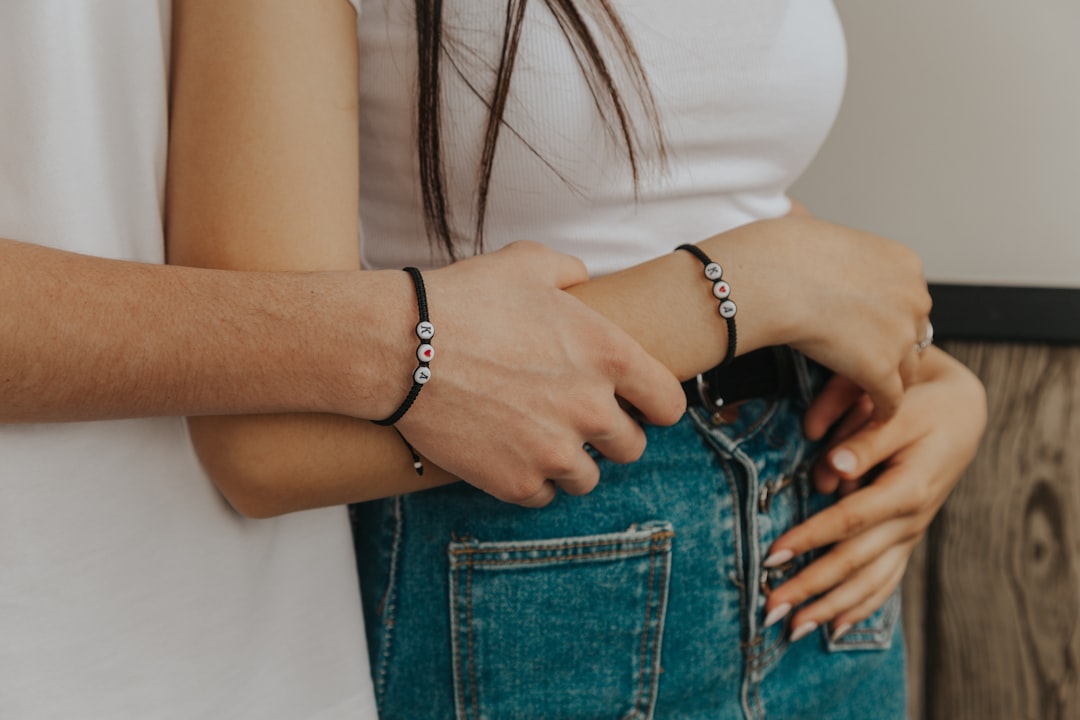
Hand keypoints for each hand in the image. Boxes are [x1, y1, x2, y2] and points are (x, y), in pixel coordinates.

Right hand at [396, 241, 686, 507]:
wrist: (399, 346)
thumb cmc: (464, 298)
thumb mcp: (527, 264)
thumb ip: (570, 271)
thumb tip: (582, 279)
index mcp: (609, 355)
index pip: (668, 403)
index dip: (654, 405)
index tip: (637, 406)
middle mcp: (591, 408)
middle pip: (631, 447)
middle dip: (609, 435)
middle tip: (575, 420)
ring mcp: (554, 451)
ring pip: (587, 478)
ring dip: (569, 462)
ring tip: (537, 439)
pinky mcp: (515, 481)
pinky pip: (542, 496)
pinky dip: (529, 480)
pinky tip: (508, 455)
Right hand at [761, 216, 932, 420]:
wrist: (772, 277)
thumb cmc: (778, 252)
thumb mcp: (817, 231)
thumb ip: (824, 242)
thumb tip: (795, 218)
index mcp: (904, 263)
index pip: (908, 300)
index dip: (886, 318)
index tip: (866, 331)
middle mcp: (914, 297)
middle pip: (913, 333)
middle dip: (890, 347)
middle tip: (864, 362)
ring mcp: (901, 334)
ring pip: (905, 368)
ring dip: (886, 380)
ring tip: (867, 393)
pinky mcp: (882, 368)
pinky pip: (890, 398)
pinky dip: (881, 408)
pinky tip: (870, 416)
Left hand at [761, 346, 985, 639]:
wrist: (963, 414)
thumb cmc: (925, 406)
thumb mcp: (899, 411)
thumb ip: (864, 440)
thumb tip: (834, 467)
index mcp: (908, 488)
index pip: (850, 520)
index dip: (810, 538)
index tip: (772, 556)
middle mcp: (911, 519)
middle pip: (854, 562)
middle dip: (810, 588)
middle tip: (771, 609)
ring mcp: (910, 532)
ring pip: (870, 581)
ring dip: (830, 607)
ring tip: (794, 629)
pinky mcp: (907, 537)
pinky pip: (885, 581)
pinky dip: (861, 606)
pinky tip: (836, 628)